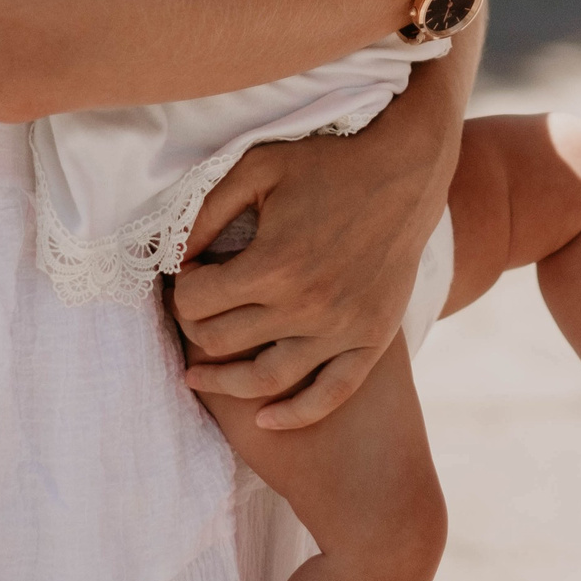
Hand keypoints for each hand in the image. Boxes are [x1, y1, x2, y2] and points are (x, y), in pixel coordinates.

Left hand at [170, 20, 478, 427]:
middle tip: (193, 312)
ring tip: (198, 377)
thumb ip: (206, 212)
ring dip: (224, 382)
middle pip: (221, 341)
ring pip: (265, 380)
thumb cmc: (329, 161)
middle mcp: (305, 306)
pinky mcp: (373, 338)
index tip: (188, 275)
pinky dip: (295, 414)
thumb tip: (172, 257)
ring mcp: (342, 328)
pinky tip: (266, 419)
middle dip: (194, 328)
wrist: (408, 167)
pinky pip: (330, 393)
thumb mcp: (258, 168)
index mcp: (272, 265)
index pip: (196, 301)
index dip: (180, 288)